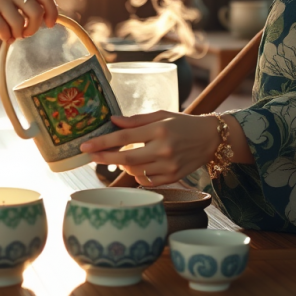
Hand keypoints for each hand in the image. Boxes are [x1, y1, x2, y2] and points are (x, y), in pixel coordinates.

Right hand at [0, 0, 57, 42]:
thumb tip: (49, 16)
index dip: (52, 12)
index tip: (50, 25)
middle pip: (36, 13)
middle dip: (34, 28)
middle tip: (27, 33)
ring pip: (20, 24)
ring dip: (18, 34)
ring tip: (13, 35)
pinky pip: (5, 30)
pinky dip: (6, 37)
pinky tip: (4, 36)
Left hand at [79, 111, 218, 186]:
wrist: (210, 139)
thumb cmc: (183, 123)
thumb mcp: (161, 114)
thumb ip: (136, 119)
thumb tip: (112, 120)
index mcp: (159, 129)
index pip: (124, 136)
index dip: (102, 142)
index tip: (85, 145)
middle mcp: (164, 149)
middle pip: (126, 158)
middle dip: (104, 157)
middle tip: (90, 155)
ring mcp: (169, 166)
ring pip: (135, 171)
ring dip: (122, 165)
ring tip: (121, 156)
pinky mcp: (173, 178)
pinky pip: (146, 181)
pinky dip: (137, 174)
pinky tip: (137, 165)